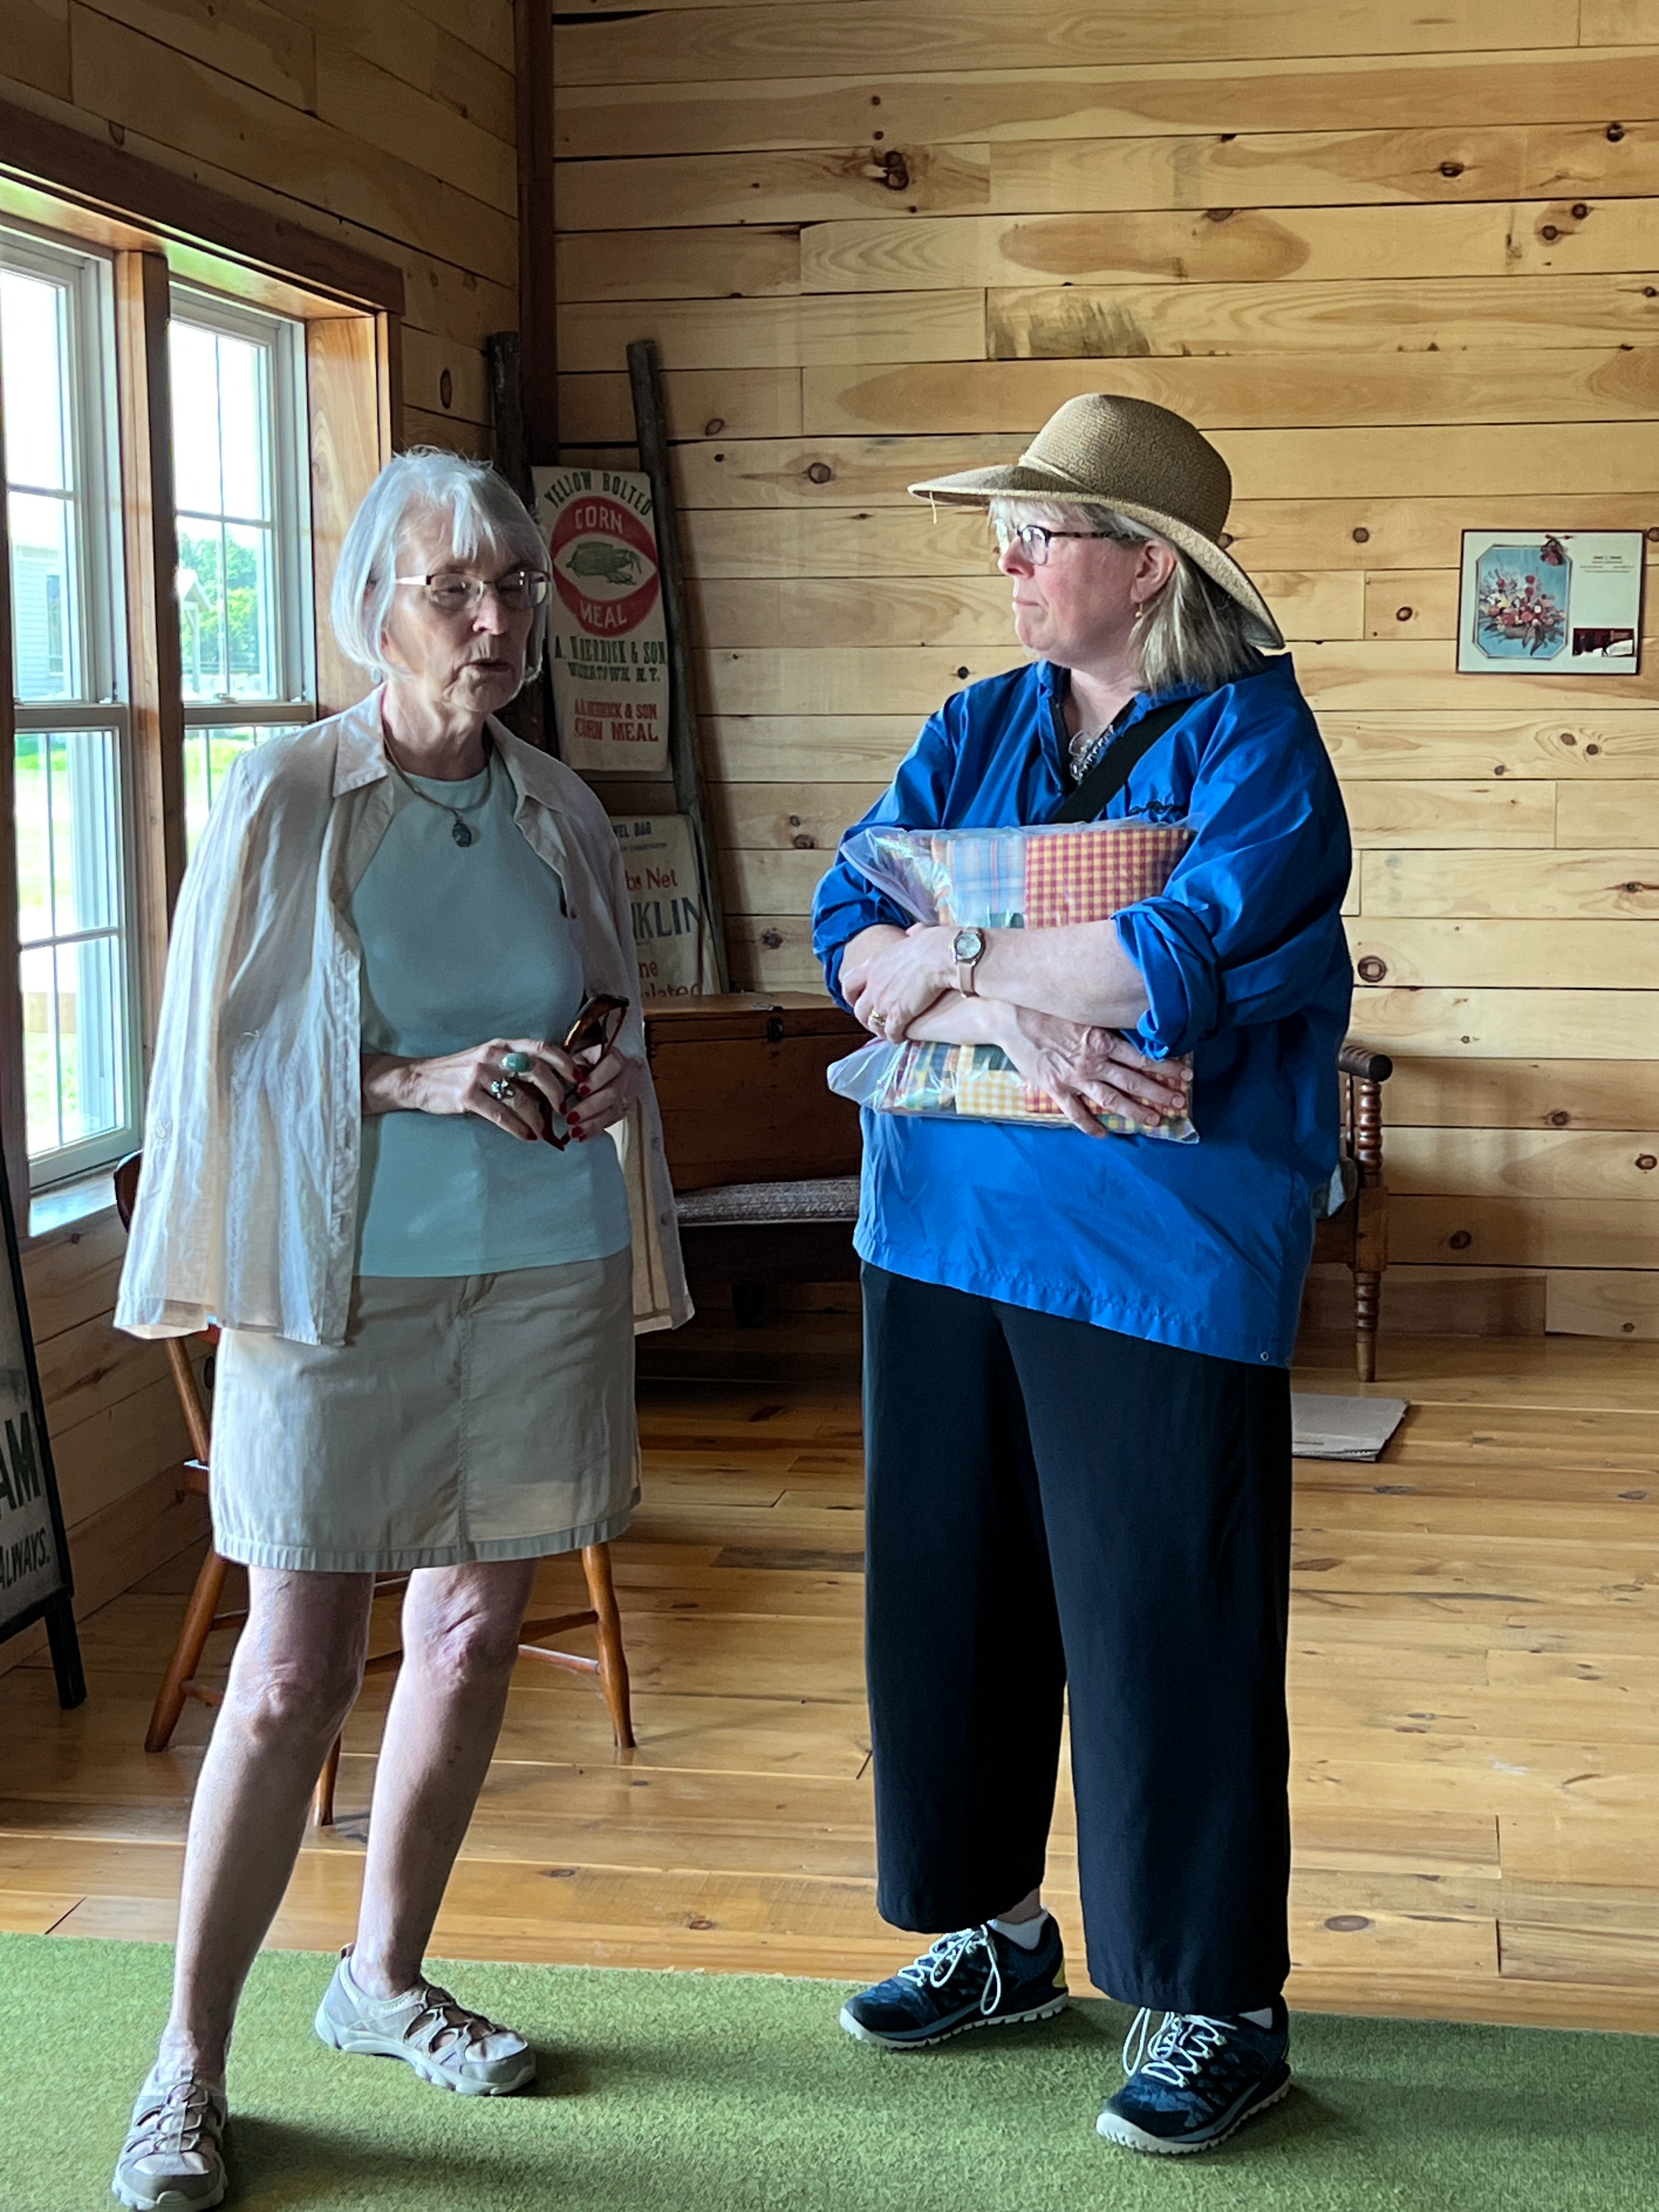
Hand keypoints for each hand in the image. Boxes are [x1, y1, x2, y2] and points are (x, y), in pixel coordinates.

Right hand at [362, 1035, 586, 1141]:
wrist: (420, 1079)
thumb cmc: (461, 1072)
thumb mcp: (490, 1059)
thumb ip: (517, 1065)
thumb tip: (554, 1082)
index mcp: (503, 1044)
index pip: (542, 1047)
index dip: (565, 1062)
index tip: (580, 1079)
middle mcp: (493, 1055)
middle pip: (537, 1071)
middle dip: (557, 1093)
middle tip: (565, 1111)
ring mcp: (479, 1075)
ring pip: (521, 1097)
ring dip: (538, 1118)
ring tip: (545, 1132)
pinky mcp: (467, 1096)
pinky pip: (500, 1114)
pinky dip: (517, 1128)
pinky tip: (527, 1137)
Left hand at [560, 1039, 641, 1142]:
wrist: (609, 1072)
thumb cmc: (588, 1064)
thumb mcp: (580, 1058)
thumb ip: (573, 1066)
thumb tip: (563, 1079)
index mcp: (615, 1057)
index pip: (612, 1066)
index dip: (596, 1079)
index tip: (579, 1090)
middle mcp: (626, 1075)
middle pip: (613, 1092)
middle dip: (590, 1107)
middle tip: (570, 1118)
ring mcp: (627, 1094)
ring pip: (613, 1110)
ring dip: (592, 1123)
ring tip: (573, 1132)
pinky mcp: (624, 1110)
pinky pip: (611, 1122)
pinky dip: (595, 1130)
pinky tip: (582, 1136)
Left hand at [847, 922, 953, 1041]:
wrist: (942, 955)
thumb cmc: (934, 943)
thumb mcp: (915, 934)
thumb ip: (911, 936)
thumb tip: (915, 932)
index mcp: (874, 964)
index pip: (849, 982)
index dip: (849, 994)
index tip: (854, 1001)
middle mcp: (873, 984)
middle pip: (858, 1008)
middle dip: (864, 1018)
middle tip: (873, 1022)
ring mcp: (883, 1001)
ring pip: (872, 1023)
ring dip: (879, 1029)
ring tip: (888, 1032)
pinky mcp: (898, 1014)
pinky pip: (890, 1032)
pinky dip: (893, 1037)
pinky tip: (901, 1037)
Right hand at [994, 1007, 1189, 1136]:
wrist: (1011, 1018)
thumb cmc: (1047, 1010)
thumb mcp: (1082, 1013)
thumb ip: (1105, 1027)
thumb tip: (1130, 1032)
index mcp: (1102, 1041)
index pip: (1142, 1057)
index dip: (1166, 1068)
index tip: (1185, 1075)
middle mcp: (1092, 1061)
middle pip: (1133, 1081)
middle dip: (1159, 1093)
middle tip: (1178, 1104)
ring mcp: (1074, 1078)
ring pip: (1111, 1099)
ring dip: (1135, 1111)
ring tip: (1154, 1120)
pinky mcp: (1055, 1088)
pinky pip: (1076, 1112)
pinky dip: (1090, 1125)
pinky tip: (1104, 1135)